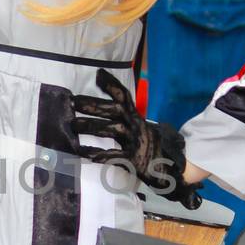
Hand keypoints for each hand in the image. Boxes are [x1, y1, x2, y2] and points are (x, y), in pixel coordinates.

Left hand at [73, 69, 202, 209]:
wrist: (172, 171)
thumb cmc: (153, 150)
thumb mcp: (141, 131)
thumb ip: (126, 123)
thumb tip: (108, 113)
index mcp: (138, 119)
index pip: (125, 97)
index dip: (112, 85)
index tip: (98, 74)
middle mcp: (137, 127)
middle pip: (115, 111)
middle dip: (94, 105)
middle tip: (73, 101)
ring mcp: (136, 142)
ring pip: (112, 130)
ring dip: (91, 126)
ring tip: (73, 125)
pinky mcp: (134, 160)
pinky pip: (113, 155)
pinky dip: (98, 153)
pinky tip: (83, 152)